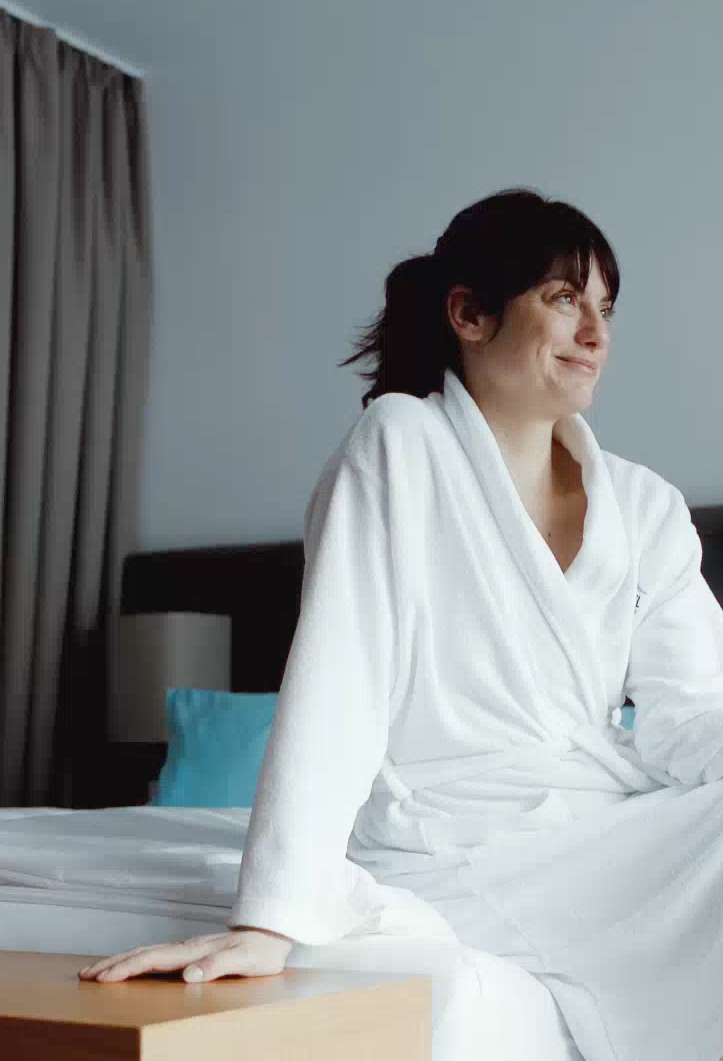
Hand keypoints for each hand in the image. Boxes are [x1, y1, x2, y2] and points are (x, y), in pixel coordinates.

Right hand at [78, 927, 293, 982]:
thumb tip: (187, 976)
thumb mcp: (244, 961)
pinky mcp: (190, 952)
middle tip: (85, 976)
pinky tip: (129, 967)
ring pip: (146, 953)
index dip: (127, 968)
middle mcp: (185, 948)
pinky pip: (155, 956)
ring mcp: (186, 948)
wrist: (272, 933)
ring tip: (96, 971)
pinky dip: (136, 961)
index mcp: (193, 951)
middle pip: (142, 954)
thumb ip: (217, 966)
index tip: (103, 977)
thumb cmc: (260, 952)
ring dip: (120, 962)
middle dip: (113, 964)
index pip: (152, 959)